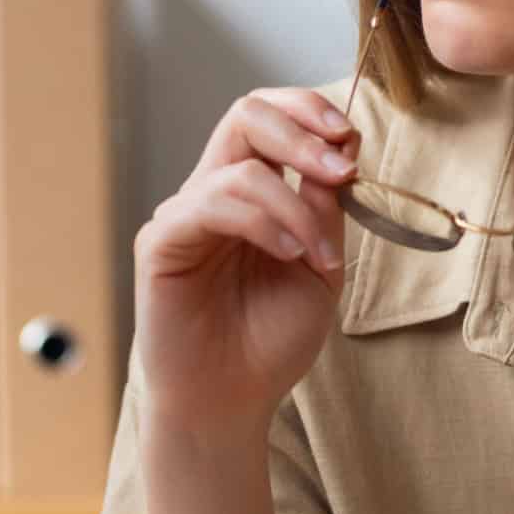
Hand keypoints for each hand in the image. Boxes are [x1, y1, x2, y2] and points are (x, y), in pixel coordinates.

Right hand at [133, 89, 359, 433]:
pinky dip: (263, 222)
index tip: (351, 143)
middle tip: (342, 167)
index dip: (312, 114)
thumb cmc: (270, 340)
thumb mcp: (320, 267)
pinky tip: (289, 253)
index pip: (272, 118)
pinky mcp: (162, 241)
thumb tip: (339, 151)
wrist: (232, 400)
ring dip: (295, 204)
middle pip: (247, 113)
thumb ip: (324, 209)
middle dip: (302, 130)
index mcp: (252, 191)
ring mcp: (185, 213)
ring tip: (318, 254)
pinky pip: (212, 204)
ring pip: (240, 165)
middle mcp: (214, 191)